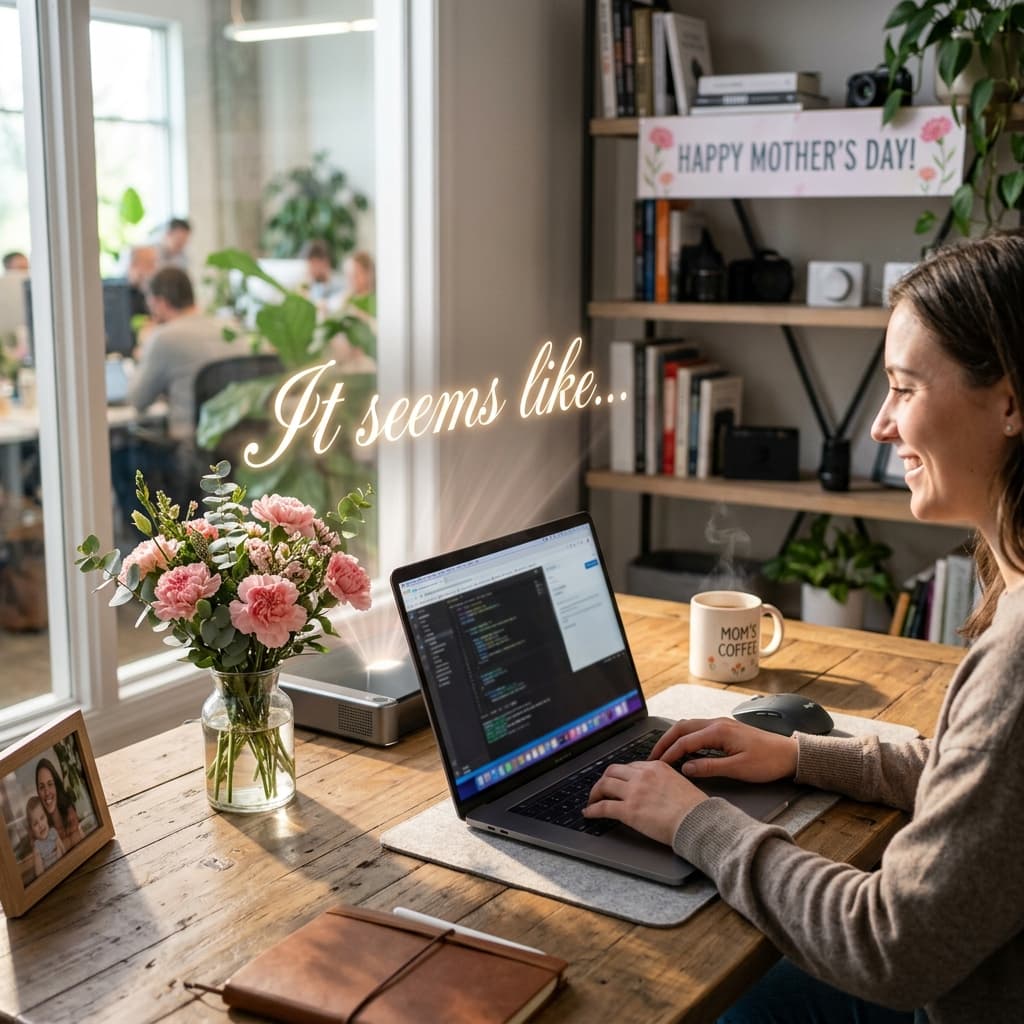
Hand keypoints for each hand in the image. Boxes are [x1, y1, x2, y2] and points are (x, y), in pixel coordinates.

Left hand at [583, 760, 706, 845]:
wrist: (698, 821)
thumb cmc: (694, 808)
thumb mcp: (679, 782)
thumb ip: (663, 780)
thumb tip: (655, 789)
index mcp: (655, 767)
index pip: (630, 766)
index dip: (620, 774)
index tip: (617, 780)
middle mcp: (642, 775)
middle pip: (612, 771)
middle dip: (603, 779)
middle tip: (601, 788)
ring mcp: (634, 792)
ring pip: (604, 785)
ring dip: (595, 793)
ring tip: (592, 800)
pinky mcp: (629, 810)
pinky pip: (603, 807)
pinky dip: (592, 810)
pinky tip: (589, 813)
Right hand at [651, 717, 798, 782]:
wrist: (790, 754)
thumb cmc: (768, 761)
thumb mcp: (738, 769)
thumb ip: (710, 767)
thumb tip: (686, 768)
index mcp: (719, 731)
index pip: (685, 741)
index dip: (669, 753)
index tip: (658, 764)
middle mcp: (717, 723)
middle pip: (682, 727)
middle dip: (664, 741)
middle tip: (652, 756)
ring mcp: (721, 725)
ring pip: (689, 726)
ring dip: (674, 738)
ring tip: (663, 752)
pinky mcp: (725, 730)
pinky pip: (698, 730)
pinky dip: (685, 738)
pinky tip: (683, 749)